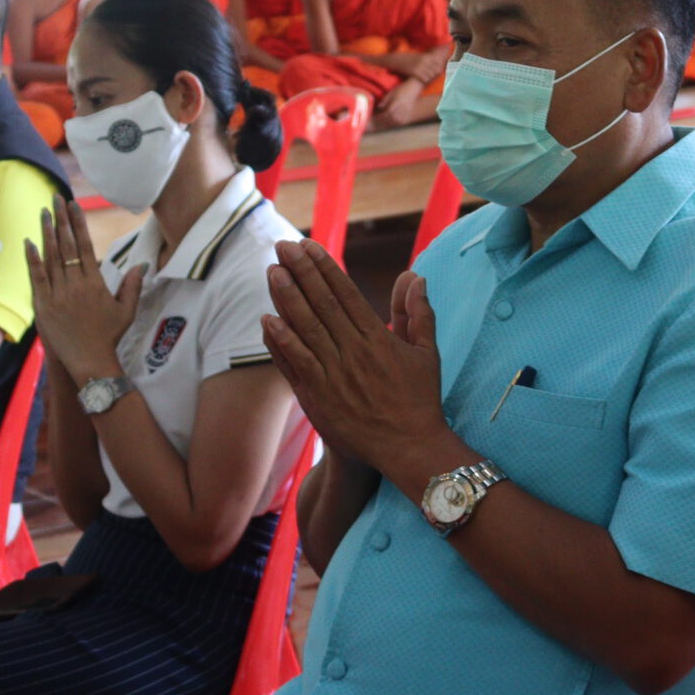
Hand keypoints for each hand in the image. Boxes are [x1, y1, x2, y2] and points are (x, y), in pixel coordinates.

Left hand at [26, 197, 139, 383]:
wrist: (90, 361)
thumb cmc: (110, 336)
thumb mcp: (126, 311)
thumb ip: (132, 286)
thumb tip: (141, 265)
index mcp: (95, 283)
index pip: (85, 245)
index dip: (78, 223)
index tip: (73, 205)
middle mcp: (75, 285)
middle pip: (65, 246)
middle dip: (60, 220)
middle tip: (55, 199)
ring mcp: (57, 295)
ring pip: (50, 258)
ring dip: (46, 234)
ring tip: (43, 213)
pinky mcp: (43, 306)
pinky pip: (37, 278)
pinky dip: (33, 260)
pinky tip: (29, 242)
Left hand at [260, 240, 451, 480]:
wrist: (409, 448)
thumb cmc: (420, 400)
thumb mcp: (426, 353)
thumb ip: (419, 313)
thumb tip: (416, 277)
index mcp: (378, 338)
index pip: (346, 294)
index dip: (325, 268)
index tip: (309, 246)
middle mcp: (354, 352)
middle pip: (322, 304)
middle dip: (301, 272)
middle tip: (283, 246)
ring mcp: (334, 375)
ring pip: (306, 329)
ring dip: (287, 299)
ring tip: (271, 272)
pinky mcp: (319, 398)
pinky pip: (296, 365)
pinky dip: (281, 342)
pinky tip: (267, 321)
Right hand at [407, 50, 447, 82]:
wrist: (397, 60)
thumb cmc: (409, 58)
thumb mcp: (420, 56)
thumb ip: (429, 58)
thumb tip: (438, 62)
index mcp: (427, 57)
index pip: (439, 64)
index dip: (439, 69)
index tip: (438, 73)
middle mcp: (425, 61)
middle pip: (436, 71)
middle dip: (436, 75)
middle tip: (434, 78)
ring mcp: (420, 67)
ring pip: (431, 76)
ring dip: (431, 78)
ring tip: (429, 80)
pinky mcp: (415, 72)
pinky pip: (424, 79)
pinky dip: (425, 81)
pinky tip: (423, 81)